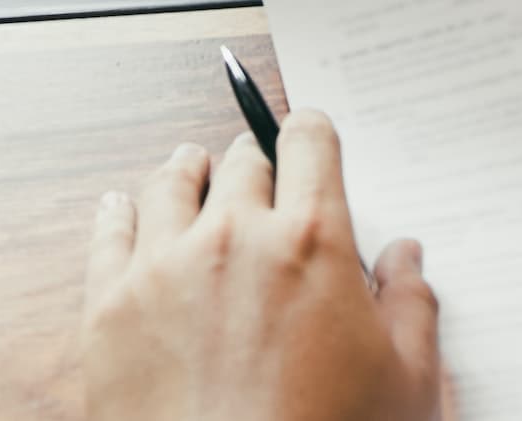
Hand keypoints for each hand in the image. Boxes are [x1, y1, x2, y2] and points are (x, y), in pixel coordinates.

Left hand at [83, 113, 441, 420]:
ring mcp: (163, 267)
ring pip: (170, 183)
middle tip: (259, 180)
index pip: (309, 141)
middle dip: (255, 166)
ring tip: (193, 171)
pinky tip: (123, 209)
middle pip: (241, 160)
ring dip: (189, 174)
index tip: (309, 140)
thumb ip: (413, 307)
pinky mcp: (108, 307)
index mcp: (312, 241)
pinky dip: (120, 212)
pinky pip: (108, 231)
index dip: (311, 135)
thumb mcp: (406, 385)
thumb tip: (405, 259)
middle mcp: (234, 236)